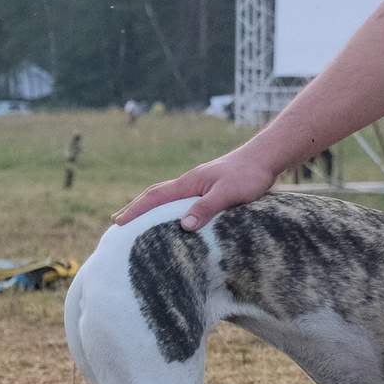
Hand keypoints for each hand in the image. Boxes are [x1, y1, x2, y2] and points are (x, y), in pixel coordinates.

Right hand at [112, 143, 276, 229]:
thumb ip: (206, 207)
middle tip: (117, 222)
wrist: (266, 158)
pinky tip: (173, 218)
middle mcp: (190, 182)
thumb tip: (183, 225)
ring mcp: (199, 185)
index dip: (135, 210)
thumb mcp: (228, 193)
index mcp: (189, 182)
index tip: (117, 222)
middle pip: (156, 194)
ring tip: (138, 221)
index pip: (155, 197)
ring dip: (150, 208)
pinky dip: (169, 208)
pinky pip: (181, 200)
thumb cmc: (249, 175)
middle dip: (135, 208)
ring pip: (168, 197)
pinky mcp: (209, 188)